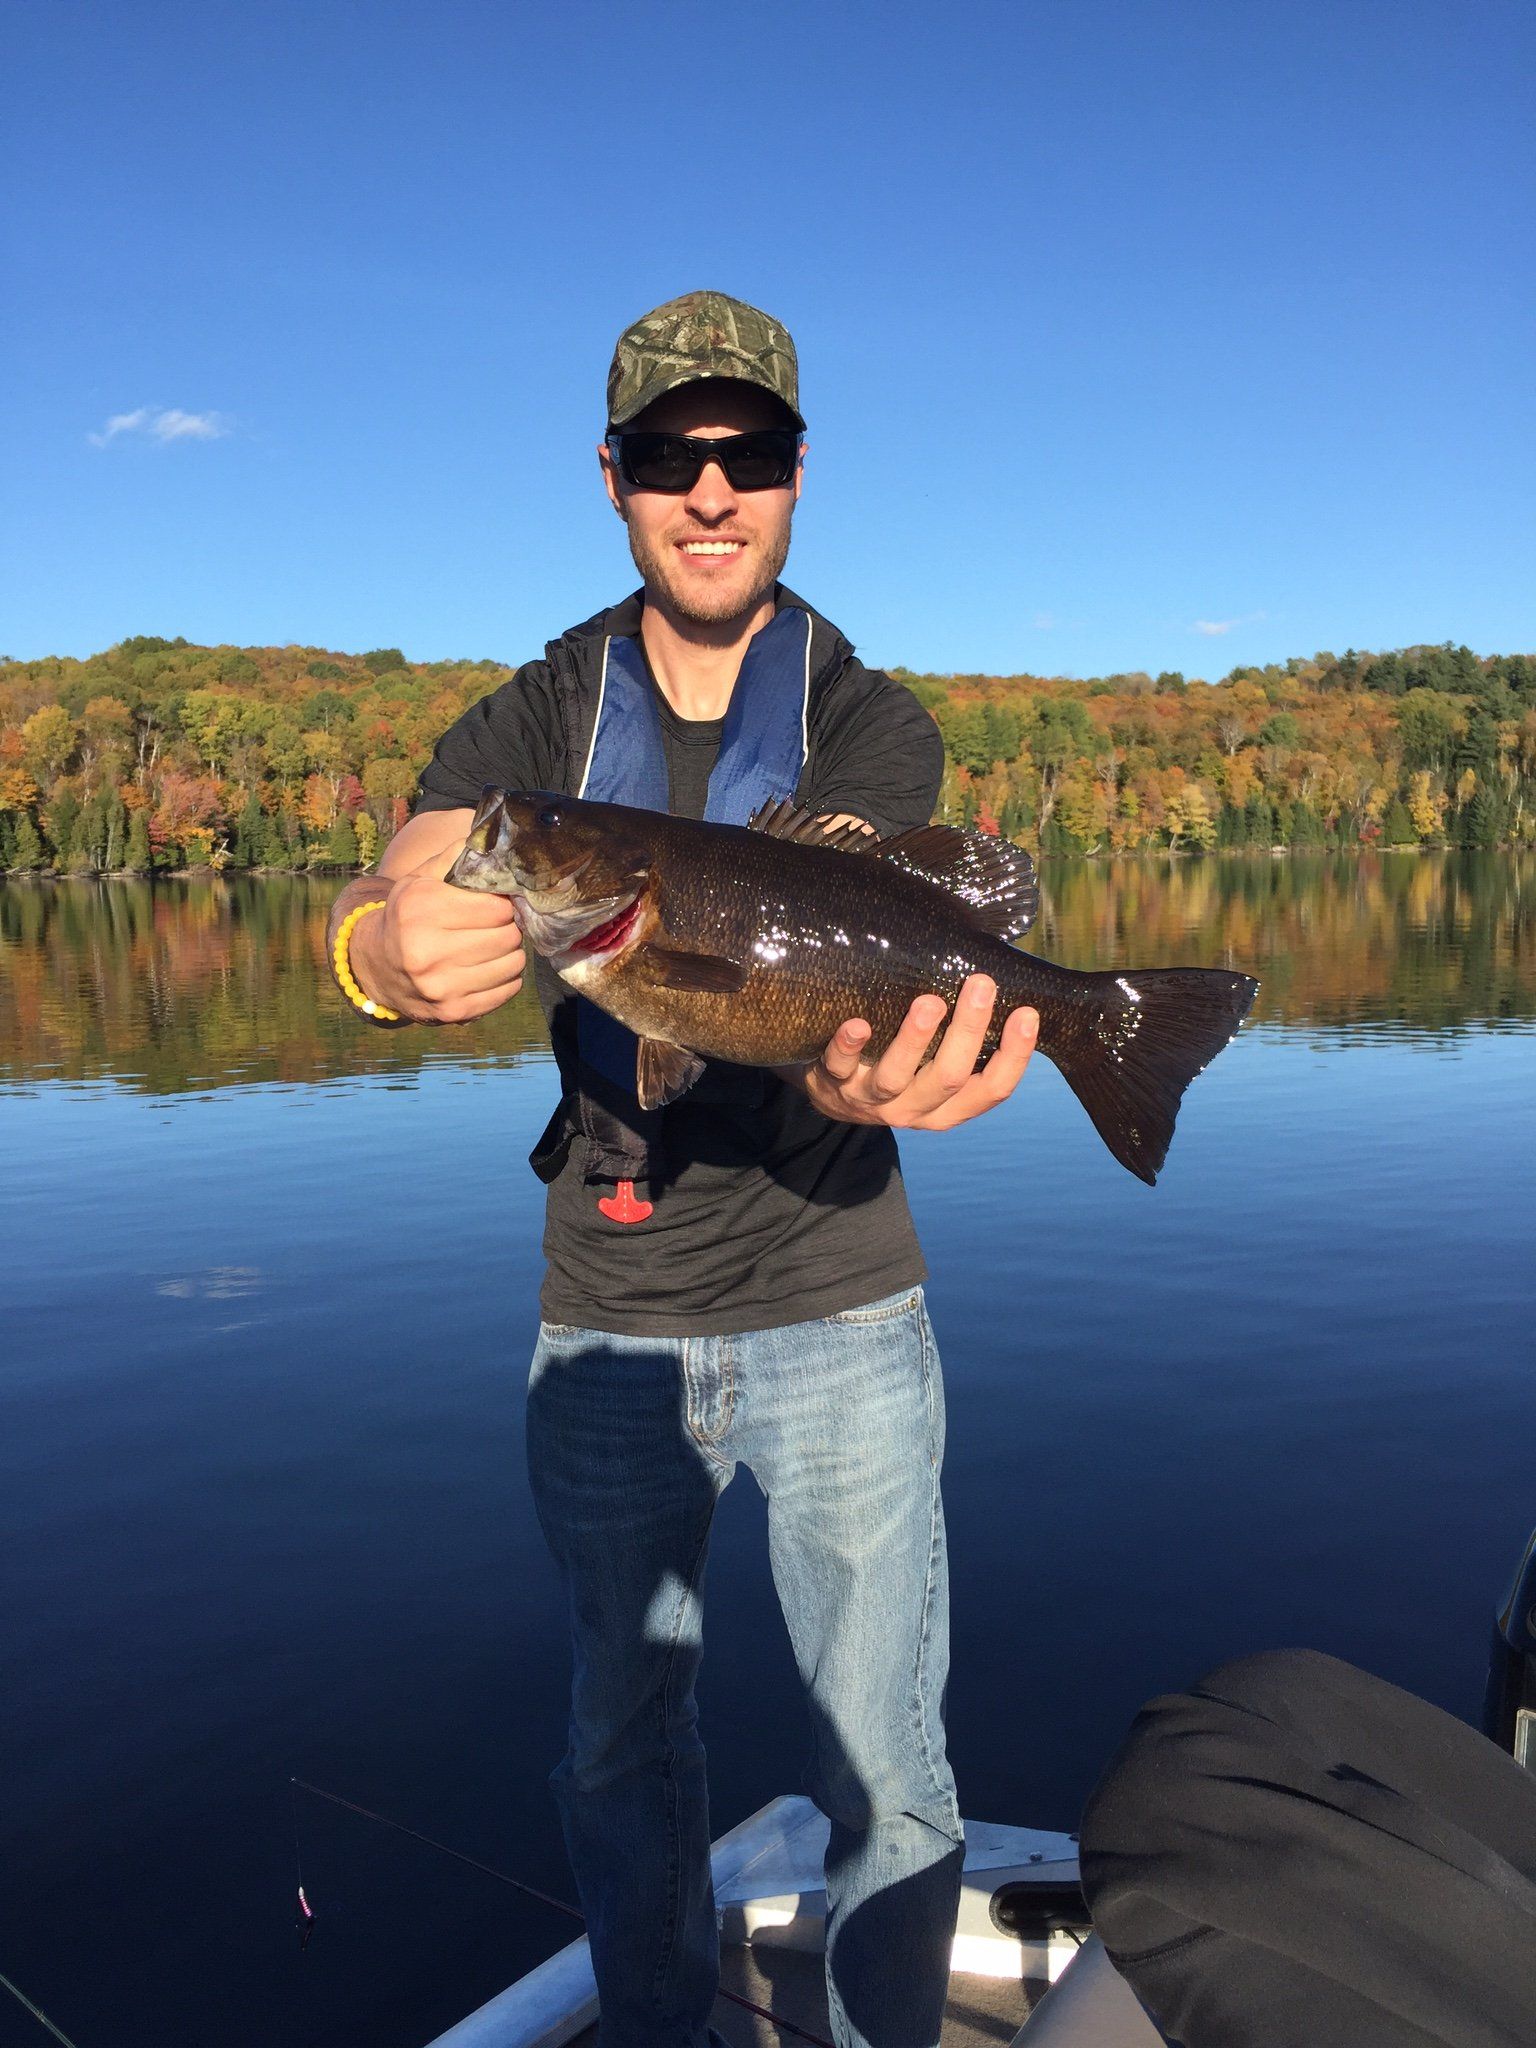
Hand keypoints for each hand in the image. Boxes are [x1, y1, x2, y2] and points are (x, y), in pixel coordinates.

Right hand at [350, 844, 525, 1023]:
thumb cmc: (407, 916)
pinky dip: (506, 977)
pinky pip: (508, 989)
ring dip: (510, 952)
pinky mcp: (454, 1012)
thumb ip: (454, 857)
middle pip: (507, 935)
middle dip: (508, 926)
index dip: (501, 903)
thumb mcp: (420, 879)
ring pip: (513, 963)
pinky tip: (488, 967)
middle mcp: (426, 951)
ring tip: (493, 945)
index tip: (495, 904)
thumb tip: (491, 840)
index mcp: (420, 910)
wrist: (376, 966)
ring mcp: (440, 987)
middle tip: (497, 925)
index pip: (495, 906)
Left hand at [795, 975, 1038, 1129]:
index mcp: (948, 1105)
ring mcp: (871, 1099)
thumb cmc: (899, 1066)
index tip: (1028, 1013)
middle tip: (981, 984)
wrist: (831, 1092)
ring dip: (913, 1039)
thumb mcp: (935, 1065)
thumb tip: (1007, 983)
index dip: (1014, 1057)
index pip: (991, 1089)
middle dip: (968, 1031)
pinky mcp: (832, 1084)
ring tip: (929, 1002)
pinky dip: (848, 1046)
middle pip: (948, 1078)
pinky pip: (840, 1067)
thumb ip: (965, 1040)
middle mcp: (913, 1108)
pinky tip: (857, 1024)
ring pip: (896, 1077)